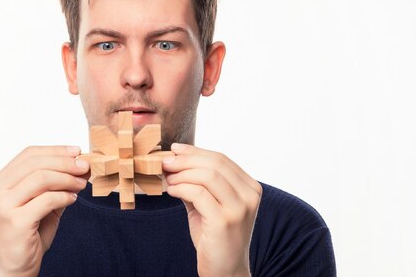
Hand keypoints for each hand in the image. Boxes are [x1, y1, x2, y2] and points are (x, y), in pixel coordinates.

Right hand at [0, 146, 89, 276]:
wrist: (14, 267)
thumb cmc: (29, 233)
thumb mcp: (43, 202)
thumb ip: (56, 184)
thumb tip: (80, 165)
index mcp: (1, 181)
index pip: (29, 154)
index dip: (55, 150)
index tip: (77, 151)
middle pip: (36, 163)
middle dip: (65, 162)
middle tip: (85, 167)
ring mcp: (3, 206)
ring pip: (41, 178)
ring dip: (67, 179)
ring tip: (81, 184)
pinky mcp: (15, 221)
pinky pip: (46, 200)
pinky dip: (64, 197)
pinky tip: (72, 200)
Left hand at [163, 143, 261, 276]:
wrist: (225, 271)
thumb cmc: (216, 237)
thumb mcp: (209, 204)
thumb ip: (198, 183)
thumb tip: (175, 160)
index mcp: (250, 188)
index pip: (221, 159)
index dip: (195, 151)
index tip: (175, 149)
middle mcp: (250, 196)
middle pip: (214, 164)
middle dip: (186, 160)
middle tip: (165, 162)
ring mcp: (239, 209)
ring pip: (207, 175)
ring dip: (182, 173)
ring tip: (167, 178)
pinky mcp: (225, 221)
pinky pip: (198, 194)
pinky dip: (181, 188)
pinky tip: (171, 191)